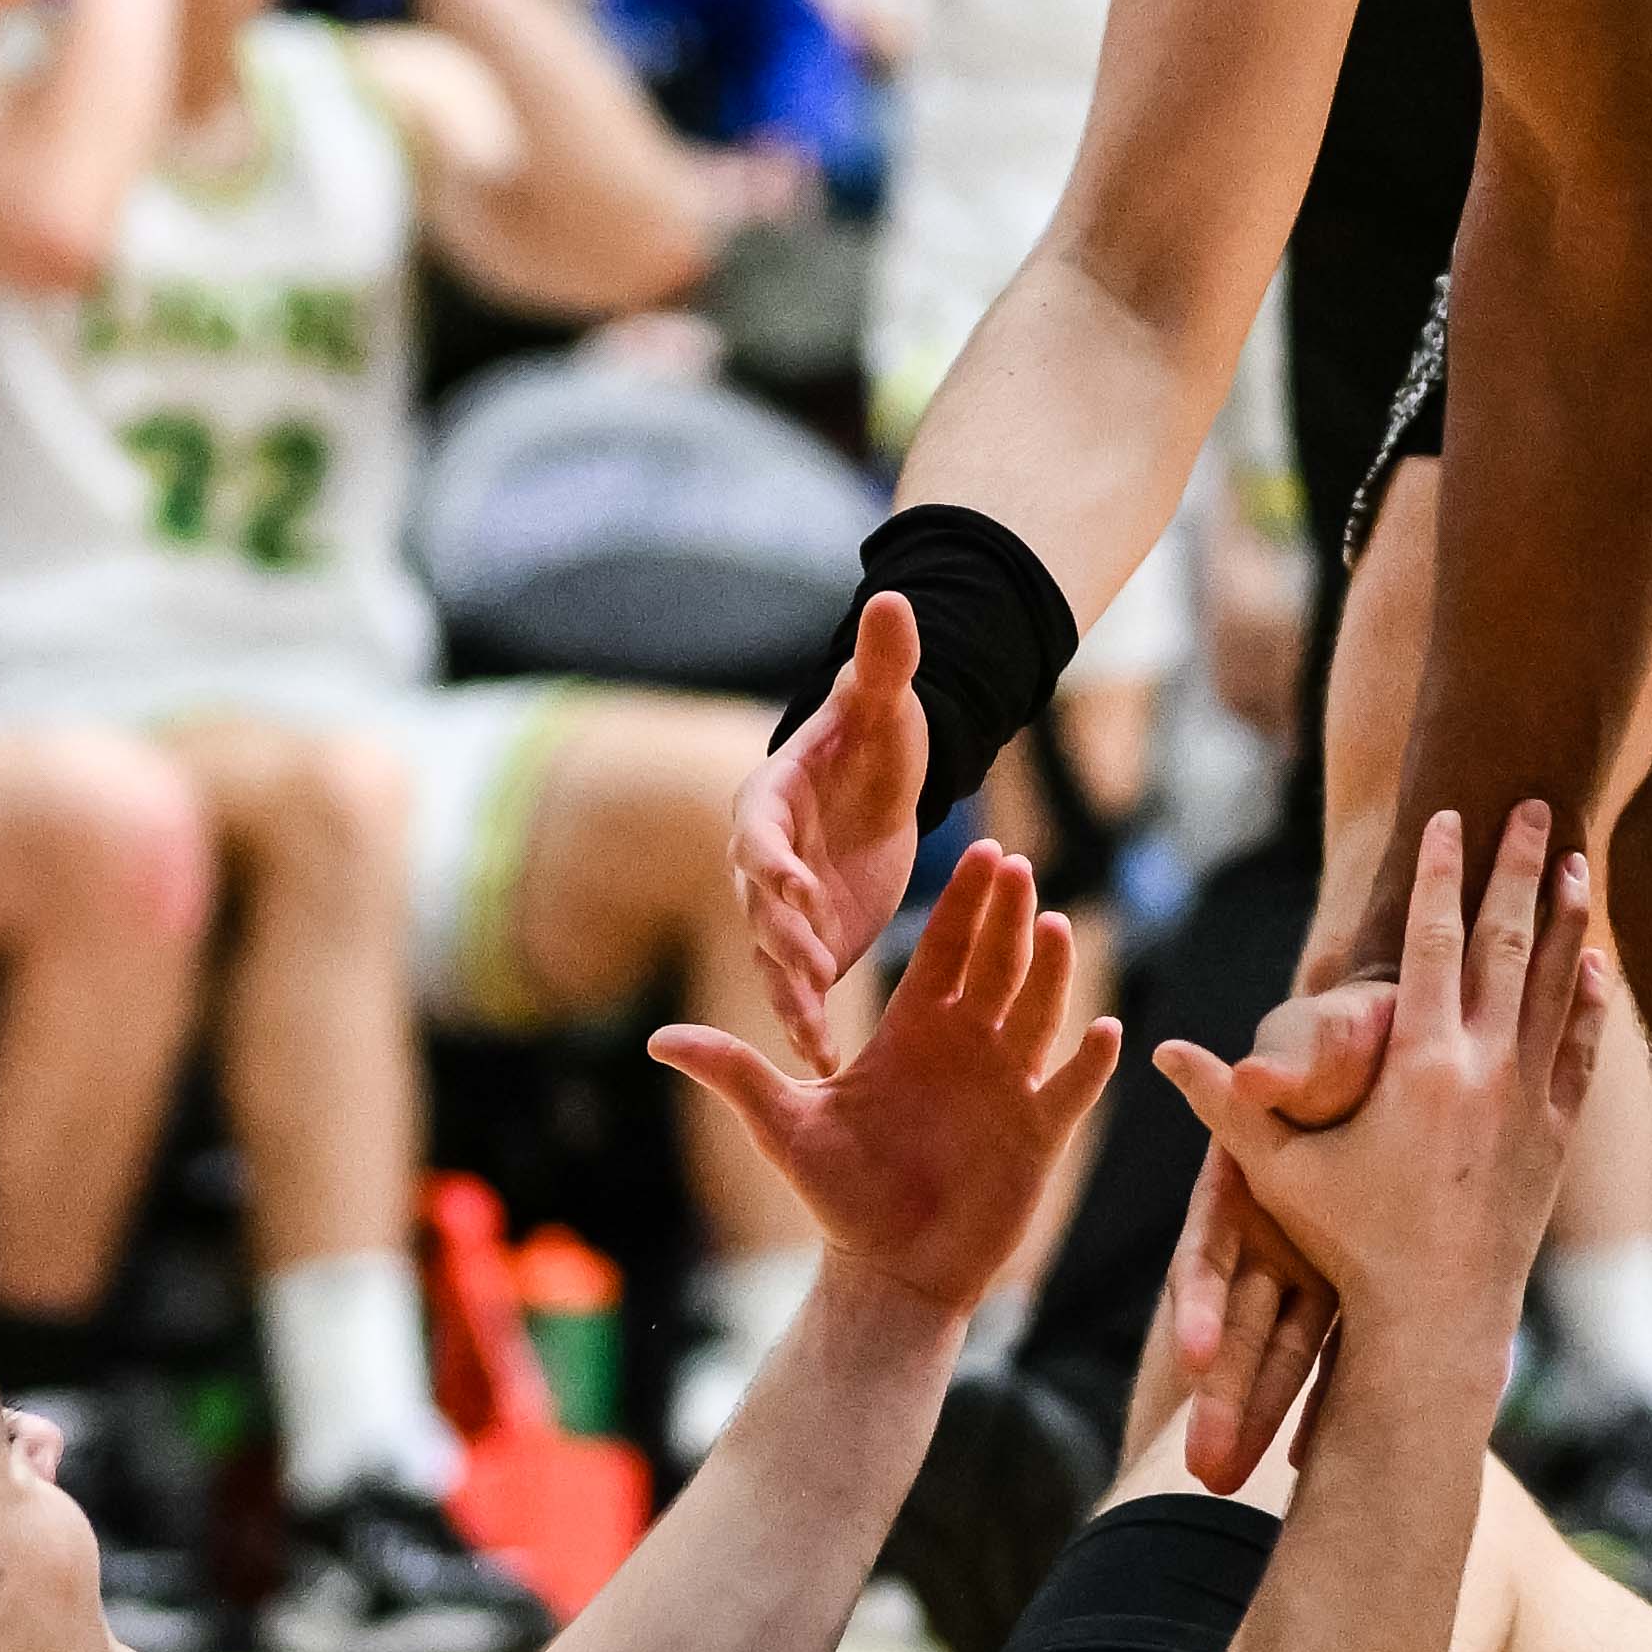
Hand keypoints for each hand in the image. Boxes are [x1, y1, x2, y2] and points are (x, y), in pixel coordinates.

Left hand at [652, 835, 1115, 1326]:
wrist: (887, 1269)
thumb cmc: (837, 1196)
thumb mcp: (782, 1125)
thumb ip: (732, 1072)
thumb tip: (655, 1040)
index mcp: (909, 1034)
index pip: (942, 952)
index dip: (963, 903)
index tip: (980, 849)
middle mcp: (963, 1049)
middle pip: (994, 966)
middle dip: (1008, 917)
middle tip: (1019, 866)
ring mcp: (1005, 1087)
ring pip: (1036, 1012)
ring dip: (1049, 972)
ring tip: (1057, 926)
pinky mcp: (1036, 1133)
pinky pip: (1070, 1087)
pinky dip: (1089, 1060)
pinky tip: (1105, 1028)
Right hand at [732, 588, 926, 1059]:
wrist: (881, 782)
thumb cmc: (876, 734)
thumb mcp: (887, 702)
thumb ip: (885, 658)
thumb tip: (893, 591)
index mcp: (768, 799)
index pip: (758, 832)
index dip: (774, 861)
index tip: (796, 887)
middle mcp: (761, 859)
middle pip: (760, 904)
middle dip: (782, 938)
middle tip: (810, 970)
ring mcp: (780, 907)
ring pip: (774, 955)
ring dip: (791, 992)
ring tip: (813, 1033)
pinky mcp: (807, 941)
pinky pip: (801, 986)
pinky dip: (810, 1019)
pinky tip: (830, 1060)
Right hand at [1153, 976, 1395, 1490]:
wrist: (1397, 1042)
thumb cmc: (1344, 1037)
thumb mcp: (1314, 1043)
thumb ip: (1276, 1062)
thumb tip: (1199, 1053)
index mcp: (1245, 1184)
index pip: (1210, 1256)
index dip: (1200, 1305)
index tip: (1194, 1354)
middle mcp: (1271, 1236)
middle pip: (1242, 1326)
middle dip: (1225, 1399)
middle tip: (1210, 1473)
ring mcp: (1316, 1263)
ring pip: (1290, 1348)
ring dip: (1264, 1415)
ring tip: (1238, 1484)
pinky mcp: (1361, 1275)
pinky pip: (1349, 1346)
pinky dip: (1333, 1399)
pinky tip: (1314, 1465)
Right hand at [1164, 812, 1595, 1391]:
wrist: (1438, 1323)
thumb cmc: (1351, 1244)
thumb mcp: (1279, 1172)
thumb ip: (1226, 1106)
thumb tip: (1157, 1054)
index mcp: (1418, 1064)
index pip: (1430, 942)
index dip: (1439, 874)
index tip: (1452, 817)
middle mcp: (1484, 1069)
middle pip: (1506, 942)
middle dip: (1518, 868)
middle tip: (1537, 805)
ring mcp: (1530, 1100)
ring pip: (1556, 986)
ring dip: (1567, 918)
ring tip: (1576, 861)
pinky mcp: (1556, 1135)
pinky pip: (1581, 1048)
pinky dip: (1591, 999)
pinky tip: (1599, 962)